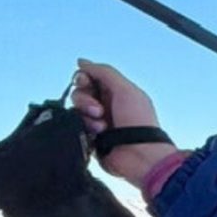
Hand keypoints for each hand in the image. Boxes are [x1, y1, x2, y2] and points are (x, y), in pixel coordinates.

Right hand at [69, 59, 176, 184]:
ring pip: (76, 110)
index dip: (83, 78)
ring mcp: (98, 122)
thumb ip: (104, 72)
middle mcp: (106, 105)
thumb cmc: (138, 121)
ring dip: (87, 116)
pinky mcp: (90, 138)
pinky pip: (76, 127)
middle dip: (85, 100)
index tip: (86, 82)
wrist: (140, 155)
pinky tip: (98, 136)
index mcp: (116, 92)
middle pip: (79, 93)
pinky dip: (85, 129)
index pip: (89, 78)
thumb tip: (82, 61)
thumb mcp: (125, 90)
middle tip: (99, 111)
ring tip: (102, 126)